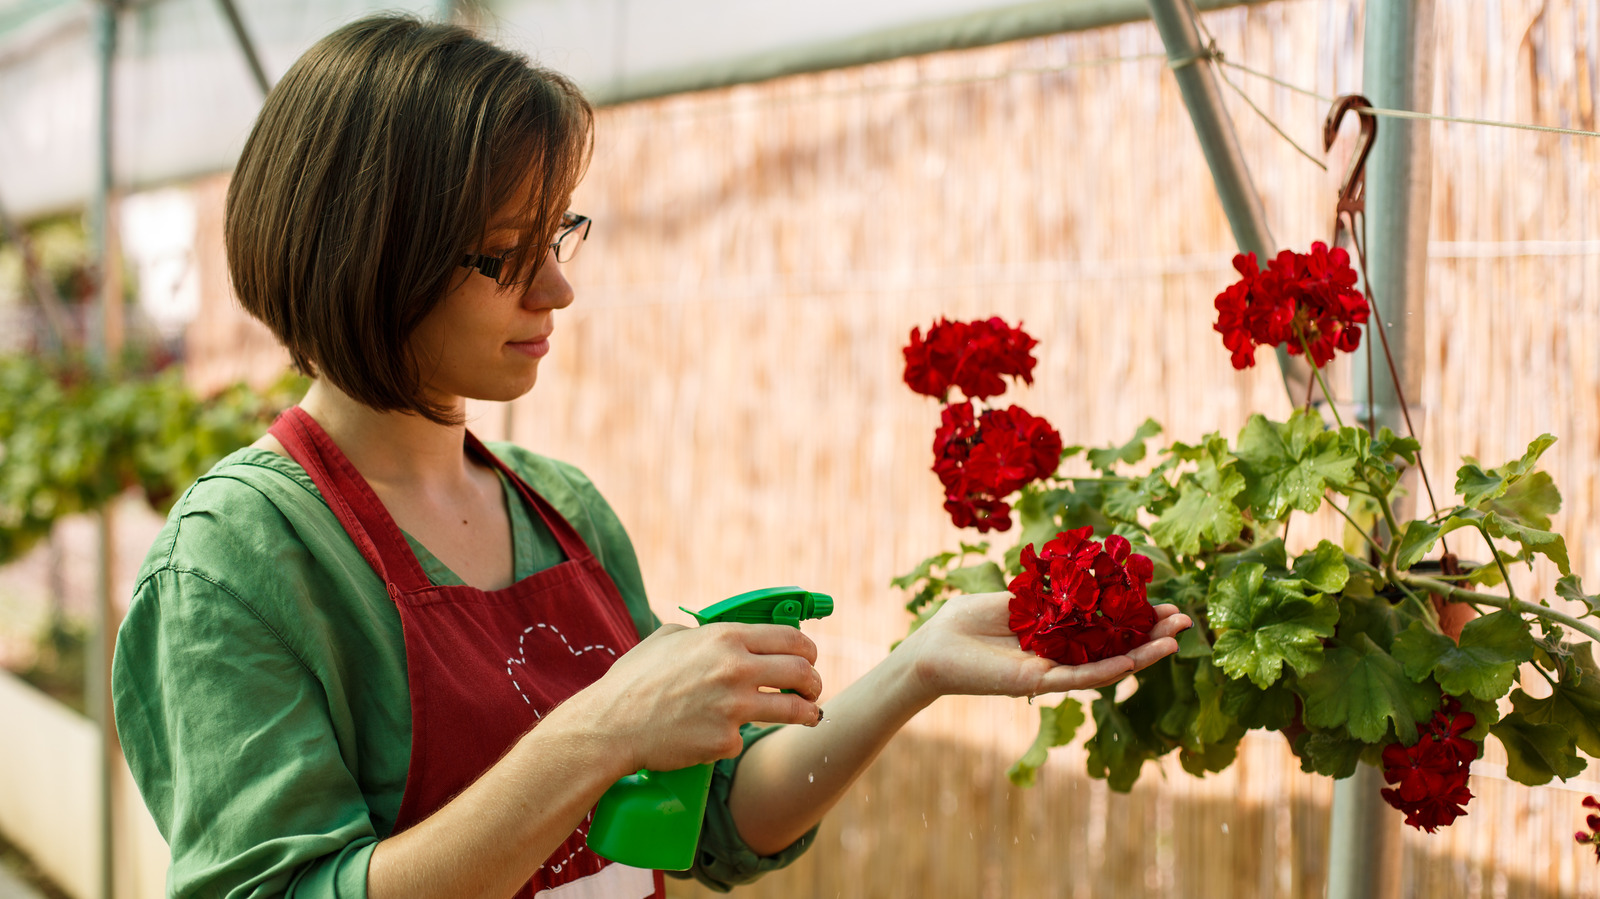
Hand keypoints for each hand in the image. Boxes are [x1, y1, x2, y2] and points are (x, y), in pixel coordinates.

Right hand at [559, 622, 823, 775]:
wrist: (611, 725)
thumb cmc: (633, 680)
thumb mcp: (667, 638)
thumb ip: (701, 634)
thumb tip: (720, 635)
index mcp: (725, 638)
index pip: (790, 637)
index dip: (807, 649)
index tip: (809, 659)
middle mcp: (736, 669)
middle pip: (802, 672)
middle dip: (815, 681)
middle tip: (814, 688)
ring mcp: (733, 707)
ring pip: (794, 709)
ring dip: (809, 712)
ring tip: (811, 715)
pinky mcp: (726, 741)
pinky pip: (745, 738)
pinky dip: (739, 738)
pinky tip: (723, 737)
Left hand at [896, 591, 1190, 704]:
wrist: (931, 648)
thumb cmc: (963, 619)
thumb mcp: (1013, 596)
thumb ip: (1048, 591)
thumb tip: (1083, 572)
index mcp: (1055, 630)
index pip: (1104, 623)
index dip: (1134, 613)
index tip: (1163, 599)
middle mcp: (1059, 652)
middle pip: (1114, 645)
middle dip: (1149, 633)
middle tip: (1184, 620)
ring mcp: (1051, 670)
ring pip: (1106, 664)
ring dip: (1142, 654)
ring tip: (1175, 641)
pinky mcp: (1036, 683)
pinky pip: (1079, 677)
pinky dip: (1108, 669)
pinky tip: (1135, 659)